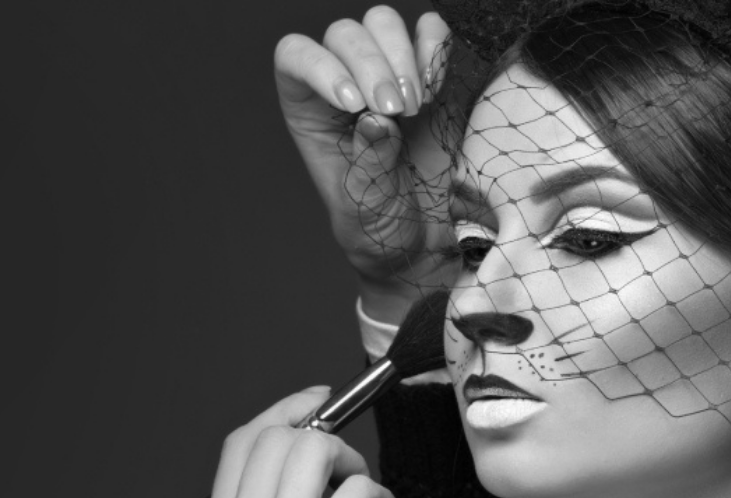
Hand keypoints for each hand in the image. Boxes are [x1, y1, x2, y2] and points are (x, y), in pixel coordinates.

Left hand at [274, 6, 457, 323]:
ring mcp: (387, 76)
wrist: (425, 241)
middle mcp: (344, 86)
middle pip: (345, 35)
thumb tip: (375, 122)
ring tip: (417, 106)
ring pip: (382, 24)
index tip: (353, 103)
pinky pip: (430, 34)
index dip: (320, 66)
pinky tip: (436, 88)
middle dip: (373, 66)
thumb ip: (367, 166)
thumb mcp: (364, 209)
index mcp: (311, 113)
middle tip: (398, 112)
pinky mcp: (430, 77)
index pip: (295, 58)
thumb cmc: (379, 229)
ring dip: (402, 56)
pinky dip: (435, 48)